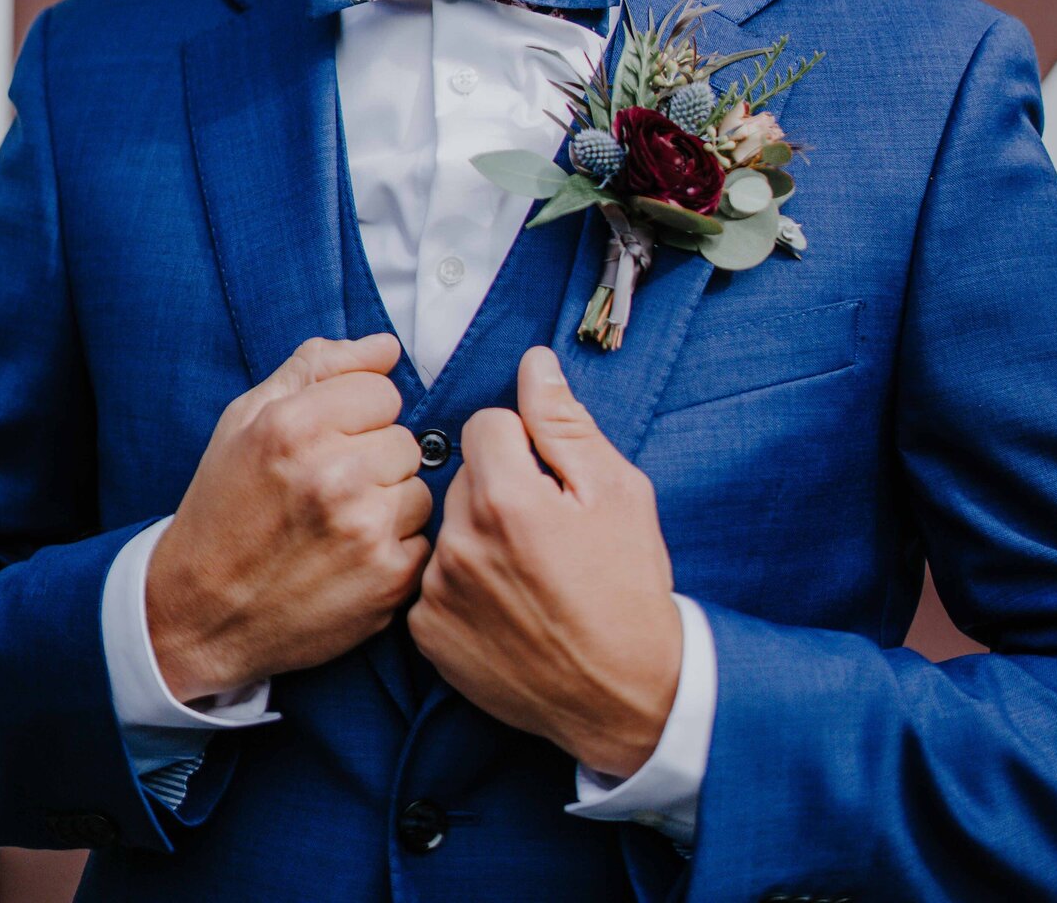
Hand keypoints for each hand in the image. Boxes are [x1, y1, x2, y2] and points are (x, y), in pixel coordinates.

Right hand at [147, 332, 431, 701]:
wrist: (200, 615)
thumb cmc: (225, 509)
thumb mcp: (246, 421)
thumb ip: (317, 367)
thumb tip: (386, 346)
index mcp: (295, 426)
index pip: (383, 390)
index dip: (358, 415)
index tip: (328, 442)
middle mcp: (334, 474)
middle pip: (406, 440)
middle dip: (375, 459)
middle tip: (329, 489)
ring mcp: (366, 530)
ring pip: (420, 489)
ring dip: (390, 504)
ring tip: (340, 524)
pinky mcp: (389, 580)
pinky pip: (425, 539)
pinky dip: (396, 549)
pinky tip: (351, 559)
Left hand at [407, 345, 680, 777]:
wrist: (625, 694)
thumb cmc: (629, 585)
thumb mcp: (616, 491)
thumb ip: (564, 422)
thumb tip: (533, 363)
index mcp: (506, 498)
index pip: (487, 424)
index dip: (526, 445)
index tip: (553, 482)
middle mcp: (460, 543)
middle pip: (466, 474)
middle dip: (501, 487)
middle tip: (546, 531)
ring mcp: (437, 593)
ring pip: (451, 525)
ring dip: (480, 534)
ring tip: (528, 572)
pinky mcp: (428, 635)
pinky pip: (435, 578)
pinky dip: (463, 584)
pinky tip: (505, 605)